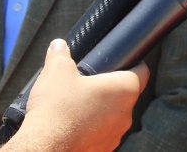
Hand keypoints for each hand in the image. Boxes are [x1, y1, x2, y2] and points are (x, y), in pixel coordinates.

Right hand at [1, 39, 149, 151]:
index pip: (142, 71)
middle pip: (125, 94)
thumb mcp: (57, 70)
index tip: (125, 59)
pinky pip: (101, 133)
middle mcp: (126, 115)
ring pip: (113, 116)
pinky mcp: (102, 150)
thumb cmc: (57, 109)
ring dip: (100, 108)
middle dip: (110, 86)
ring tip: (78, 103)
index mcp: (124, 90)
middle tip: (91, 80)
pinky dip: (91, 127)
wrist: (44, 147)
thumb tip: (59, 45)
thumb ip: (61, 54)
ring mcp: (115, 135)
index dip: (134, 61)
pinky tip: (73, 122)